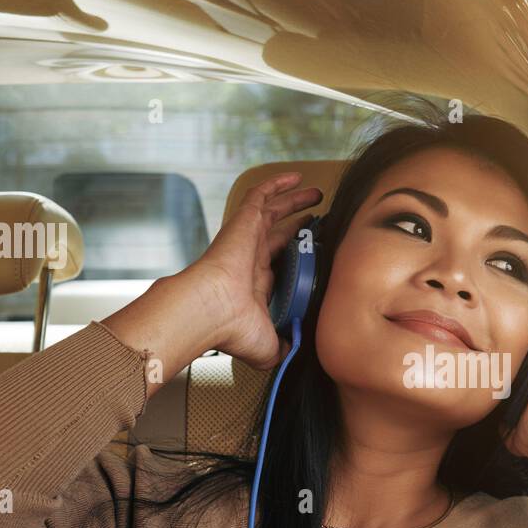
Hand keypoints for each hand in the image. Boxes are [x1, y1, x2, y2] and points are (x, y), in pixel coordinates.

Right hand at [181, 171, 322, 369]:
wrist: (211, 310)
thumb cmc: (233, 329)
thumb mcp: (269, 346)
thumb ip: (284, 346)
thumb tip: (295, 350)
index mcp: (255, 284)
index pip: (279, 262)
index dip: (296, 254)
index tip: (314, 249)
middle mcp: (250, 258)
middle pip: (277, 232)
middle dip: (296, 222)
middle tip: (316, 214)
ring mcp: (246, 238)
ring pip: (271, 210)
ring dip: (293, 200)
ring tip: (314, 193)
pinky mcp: (244, 222)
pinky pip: (260, 195)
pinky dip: (277, 184)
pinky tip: (296, 177)